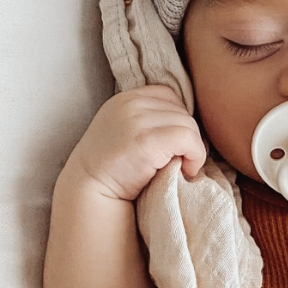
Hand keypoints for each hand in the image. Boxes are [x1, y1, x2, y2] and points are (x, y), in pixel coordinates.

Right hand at [67, 85, 205, 201]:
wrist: (91, 191)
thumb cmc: (113, 169)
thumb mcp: (125, 132)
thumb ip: (147, 120)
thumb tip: (188, 122)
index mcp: (125, 99)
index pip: (168, 96)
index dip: (178, 120)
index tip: (174, 145)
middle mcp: (130, 104)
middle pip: (181, 111)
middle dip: (187, 137)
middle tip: (181, 161)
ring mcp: (137, 121)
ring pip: (188, 125)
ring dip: (193, 149)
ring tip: (183, 168)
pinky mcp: (147, 140)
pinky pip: (188, 139)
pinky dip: (196, 157)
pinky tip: (185, 171)